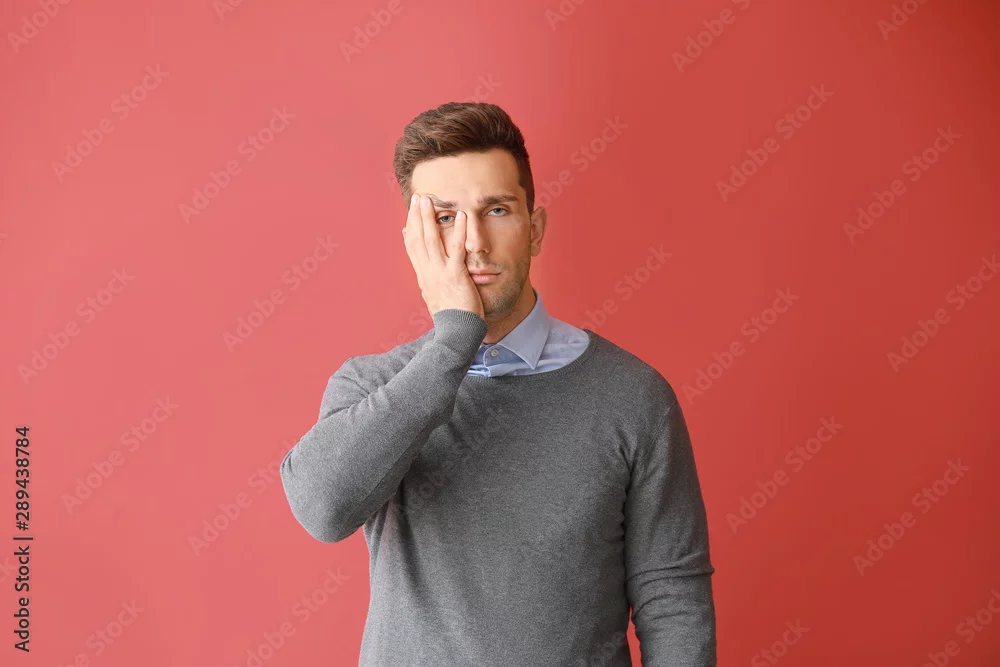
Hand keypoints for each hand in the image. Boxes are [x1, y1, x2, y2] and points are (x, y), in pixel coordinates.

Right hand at [402, 193, 484, 320]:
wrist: (456, 332)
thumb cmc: (450, 317)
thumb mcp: (434, 297)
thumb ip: (429, 282)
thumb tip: (423, 275)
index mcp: (423, 277)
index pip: (412, 248)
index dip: (410, 228)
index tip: (409, 214)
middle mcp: (427, 272)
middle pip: (417, 239)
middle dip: (416, 216)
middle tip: (416, 197)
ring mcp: (440, 273)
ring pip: (431, 240)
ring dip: (429, 217)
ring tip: (429, 199)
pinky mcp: (455, 275)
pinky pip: (456, 249)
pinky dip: (458, 231)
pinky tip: (462, 216)